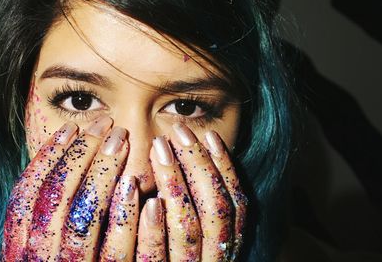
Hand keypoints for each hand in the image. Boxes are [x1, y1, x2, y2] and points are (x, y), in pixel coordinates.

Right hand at [2, 115, 130, 260]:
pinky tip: (135, 185)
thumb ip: (49, 218)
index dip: (47, 158)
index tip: (70, 127)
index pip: (25, 197)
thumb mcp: (47, 247)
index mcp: (19, 252)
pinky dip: (125, 216)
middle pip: (54, 200)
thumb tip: (64, 166)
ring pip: (82, 220)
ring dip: (102, 175)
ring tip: (121, 142)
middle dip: (80, 156)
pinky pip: (115, 252)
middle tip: (105, 125)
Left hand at [136, 123, 246, 260]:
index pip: (236, 205)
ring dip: (176, 184)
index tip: (209, 134)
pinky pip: (156, 257)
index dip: (225, 168)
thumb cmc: (165, 258)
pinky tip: (145, 200)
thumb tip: (193, 156)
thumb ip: (192, 207)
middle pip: (216, 211)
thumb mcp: (186, 236)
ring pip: (190, 230)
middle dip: (199, 166)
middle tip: (177, 132)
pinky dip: (154, 229)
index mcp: (223, 249)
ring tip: (160, 148)